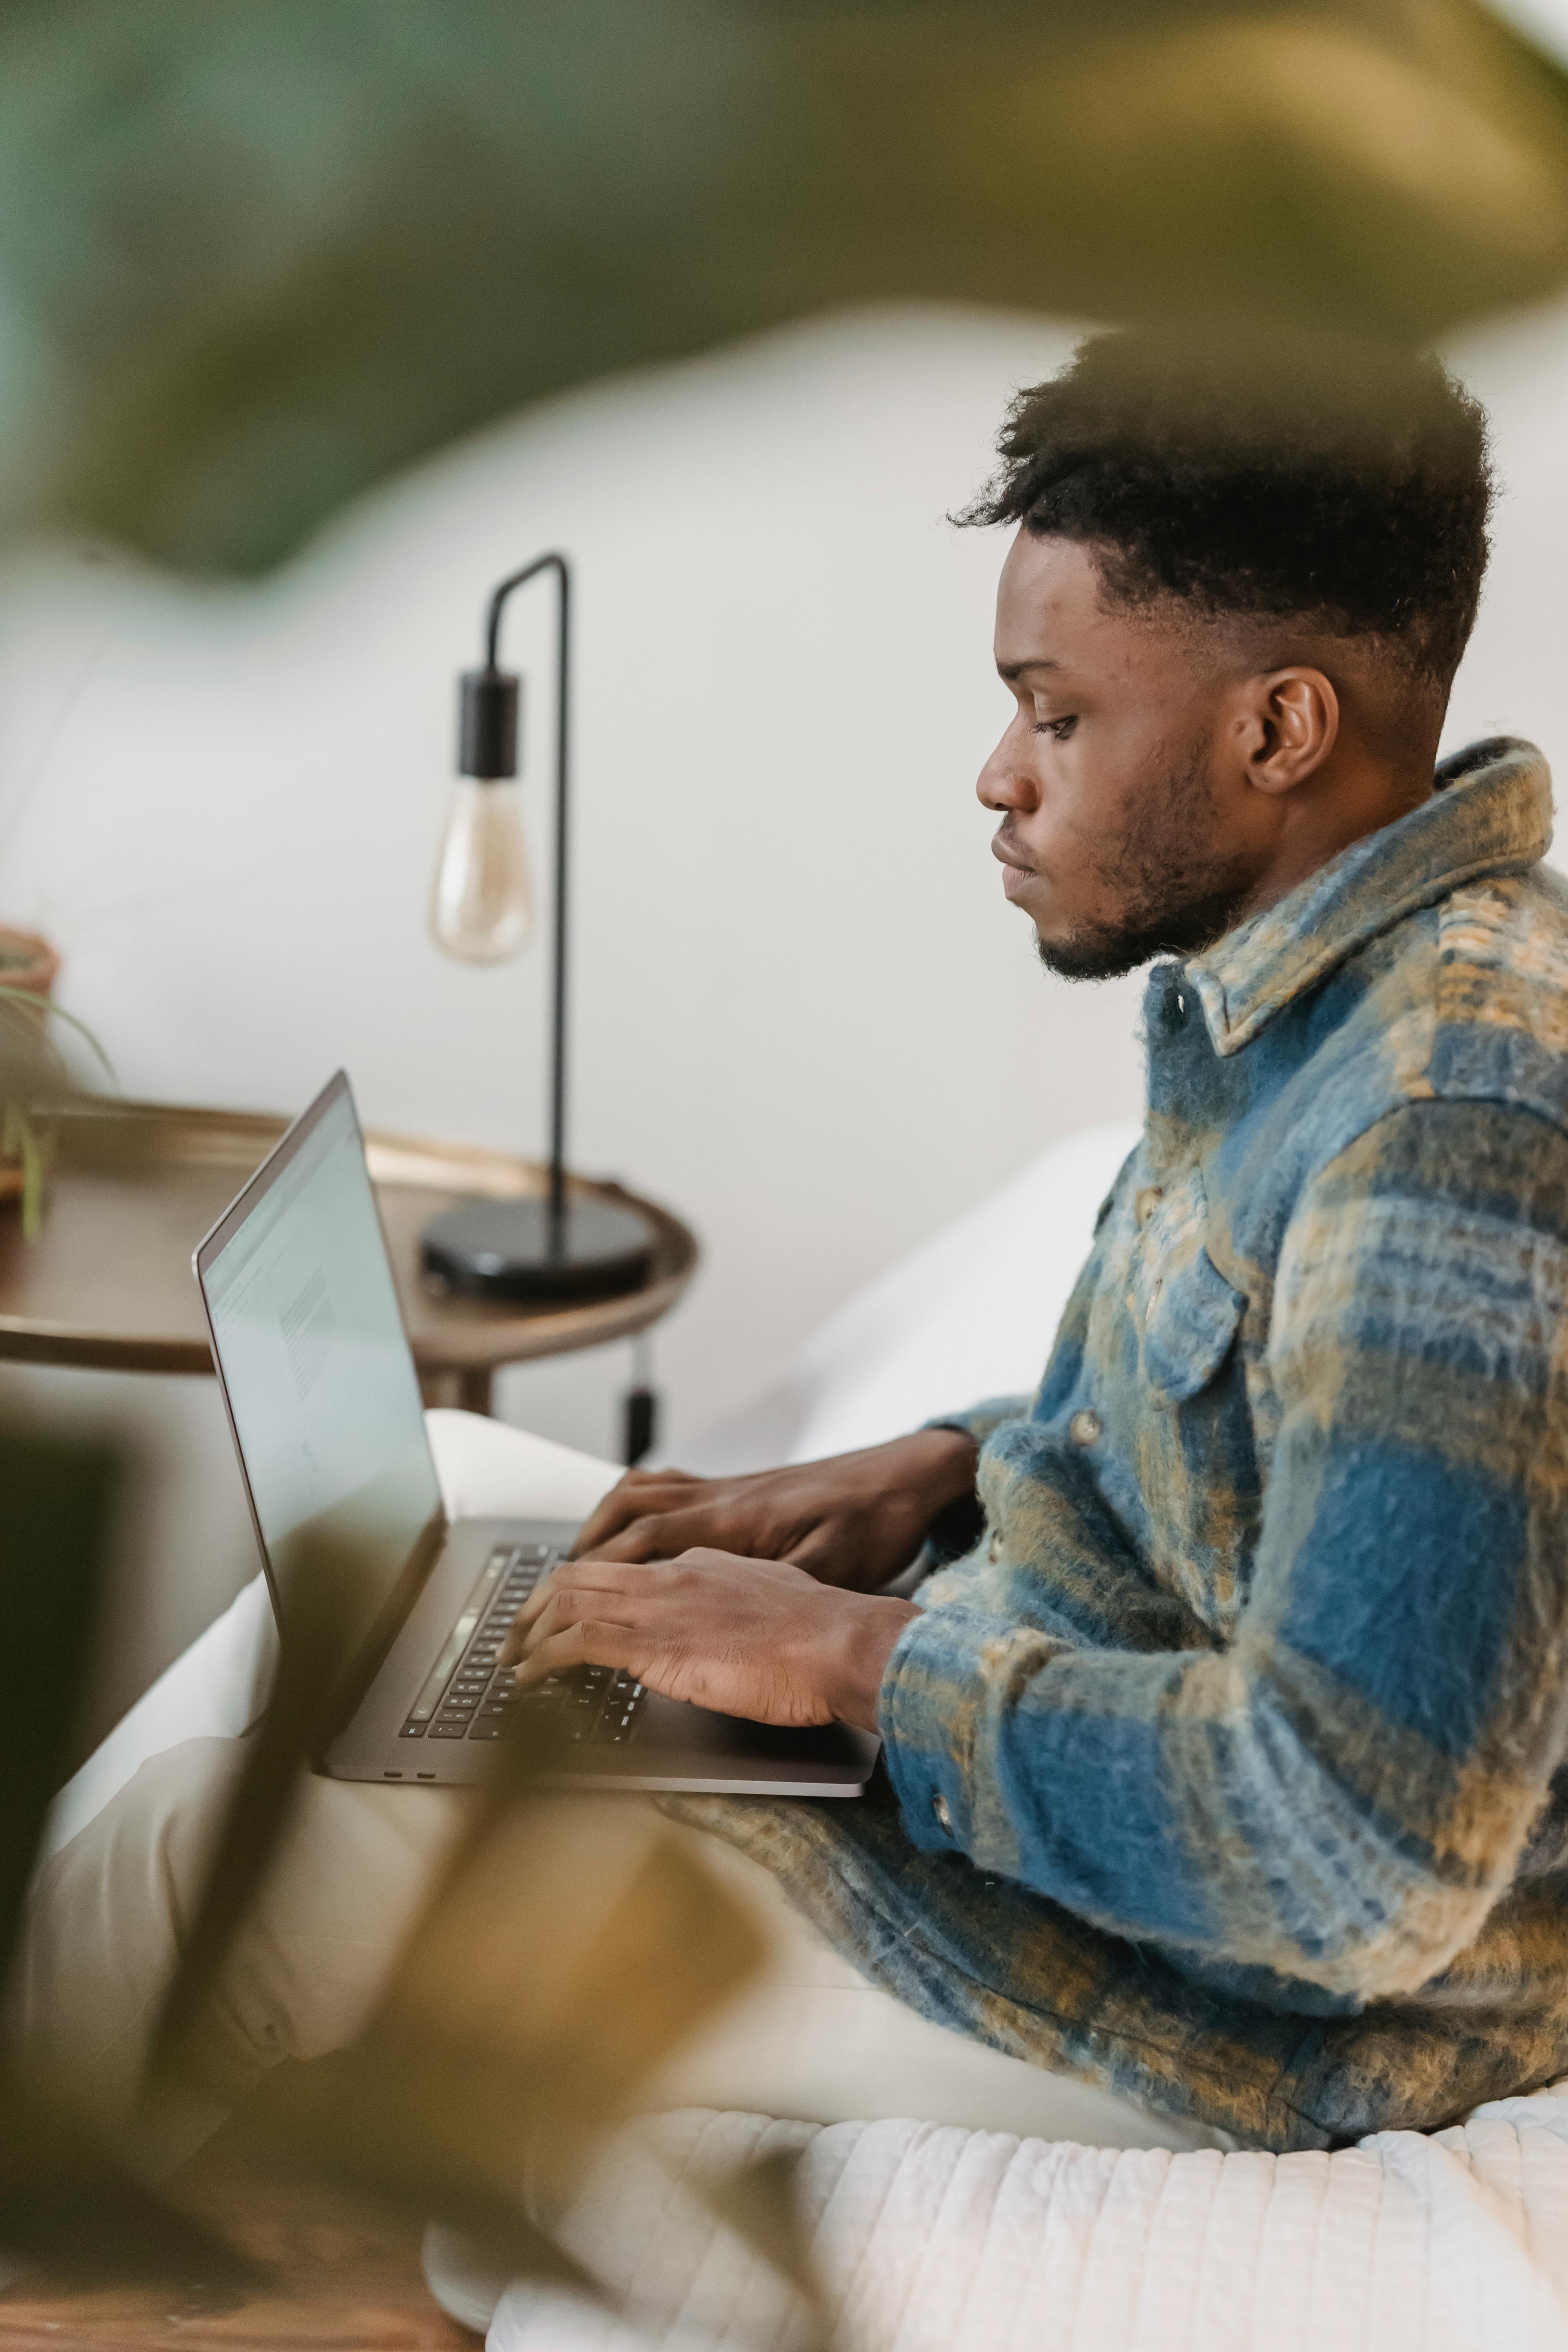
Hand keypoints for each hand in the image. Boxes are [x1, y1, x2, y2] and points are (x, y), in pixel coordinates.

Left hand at [499, 1549, 917, 1730]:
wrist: (841, 1642)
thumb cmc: (823, 1632)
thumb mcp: (775, 1598)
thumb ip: (740, 1601)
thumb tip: (726, 1621)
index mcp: (701, 1563)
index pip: (623, 1567)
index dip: (584, 1588)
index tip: (565, 1613)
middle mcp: (672, 1575)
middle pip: (581, 1574)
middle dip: (537, 1605)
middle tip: (516, 1635)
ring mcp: (661, 1606)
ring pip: (568, 1602)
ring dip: (530, 1632)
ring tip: (511, 1660)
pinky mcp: (656, 1644)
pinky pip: (577, 1643)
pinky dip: (542, 1659)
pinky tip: (529, 1680)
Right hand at [566, 1428, 978, 1591]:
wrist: (903, 1477)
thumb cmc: (874, 1522)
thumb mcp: (834, 1567)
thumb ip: (782, 1589)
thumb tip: (737, 1619)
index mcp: (736, 1519)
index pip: (646, 1541)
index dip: (600, 1572)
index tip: (564, 1602)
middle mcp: (720, 1497)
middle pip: (628, 1515)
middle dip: (583, 1554)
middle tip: (549, 1595)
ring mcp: (726, 1488)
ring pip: (640, 1494)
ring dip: (601, 1525)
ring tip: (574, 1563)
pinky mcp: (738, 1489)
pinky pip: (667, 1487)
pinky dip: (634, 1506)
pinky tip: (630, 1531)